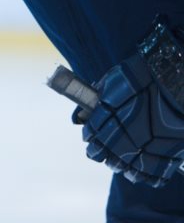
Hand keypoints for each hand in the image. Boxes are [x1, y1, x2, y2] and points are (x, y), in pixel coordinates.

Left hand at [80, 18, 183, 186]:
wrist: (171, 83)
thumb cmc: (141, 78)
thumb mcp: (112, 83)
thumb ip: (98, 101)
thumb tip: (83, 115)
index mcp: (103, 122)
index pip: (89, 137)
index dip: (89, 136)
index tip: (91, 136)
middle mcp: (120, 140)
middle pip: (103, 156)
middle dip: (102, 153)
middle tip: (105, 150)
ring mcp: (144, 151)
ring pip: (125, 169)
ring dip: (122, 166)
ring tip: (123, 161)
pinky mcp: (167, 158)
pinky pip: (153, 177)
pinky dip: (147, 176)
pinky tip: (143, 172)